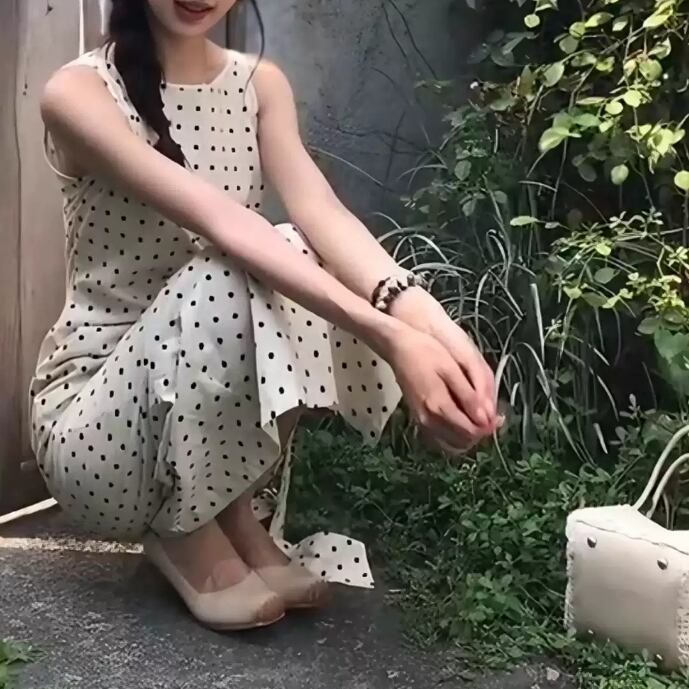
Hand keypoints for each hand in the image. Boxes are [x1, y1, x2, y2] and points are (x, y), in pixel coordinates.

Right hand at [385, 326, 495, 451]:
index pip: (470, 431)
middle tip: (490, 417)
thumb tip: (485, 419)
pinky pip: (440, 439)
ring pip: (451, 444)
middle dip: (479, 433)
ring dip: (467, 436)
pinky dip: (454, 435)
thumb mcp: (452, 369)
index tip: (498, 417)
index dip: (487, 427)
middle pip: (462, 442)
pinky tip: (462, 420)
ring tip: (478, 418)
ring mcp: (421, 421)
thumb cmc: (427, 353)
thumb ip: (469, 396)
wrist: (399, 348)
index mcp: (438, 407)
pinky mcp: (418, 419)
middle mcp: (428, 420)